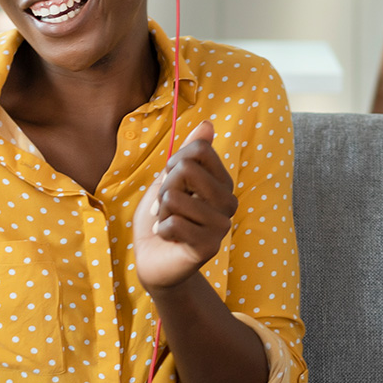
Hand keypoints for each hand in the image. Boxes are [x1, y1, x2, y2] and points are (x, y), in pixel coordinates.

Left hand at [133, 121, 236, 291]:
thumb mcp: (170, 179)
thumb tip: (207, 124)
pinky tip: (169, 238)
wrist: (153, 258)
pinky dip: (161, 230)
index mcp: (222, 182)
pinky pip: (172, 222)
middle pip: (186, 167)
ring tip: (169, 222)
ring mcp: (221, 225)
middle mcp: (228, 202)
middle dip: (165, 185)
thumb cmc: (162, 215)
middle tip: (167, 205)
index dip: (175, 162)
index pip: (199, 150)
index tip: (171, 181)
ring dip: (161, 211)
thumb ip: (189, 153)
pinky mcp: (209, 247)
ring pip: (174, 197)